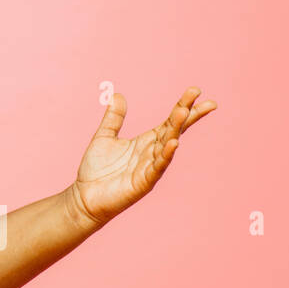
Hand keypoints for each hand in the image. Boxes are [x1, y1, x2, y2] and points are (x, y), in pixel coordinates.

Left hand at [68, 87, 216, 227]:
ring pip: (167, 145)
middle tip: (204, 99)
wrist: (84, 196)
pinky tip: (174, 143)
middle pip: (174, 130)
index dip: (183, 107)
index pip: (169, 121)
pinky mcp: (143, 182)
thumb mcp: (104, 136)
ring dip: (176, 129)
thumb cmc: (97, 169)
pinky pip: (157, 167)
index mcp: (146, 141)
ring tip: (184, 112)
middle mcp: (152, 153)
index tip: (196, 91)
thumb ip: (114, 118)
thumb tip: (117, 95)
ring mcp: (150, 167)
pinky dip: (166, 155)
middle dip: (188, 114)